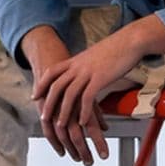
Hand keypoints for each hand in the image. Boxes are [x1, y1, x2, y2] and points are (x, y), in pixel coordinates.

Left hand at [32, 35, 137, 165]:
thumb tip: (81, 74)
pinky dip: (84, 112)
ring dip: (64, 111)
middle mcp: (78, 66)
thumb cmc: (116, 48)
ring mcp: (88, 72)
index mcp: (75, 60)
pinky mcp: (100, 78)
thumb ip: (84, 65)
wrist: (130, 40)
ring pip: (70, 94)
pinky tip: (83, 122)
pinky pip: (88, 97)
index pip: (52, 72)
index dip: (41, 84)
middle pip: (56, 85)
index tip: (35, 95)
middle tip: (44, 117)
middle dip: (48, 103)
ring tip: (61, 125)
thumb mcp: (93, 56)